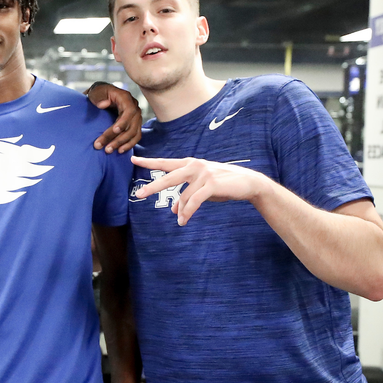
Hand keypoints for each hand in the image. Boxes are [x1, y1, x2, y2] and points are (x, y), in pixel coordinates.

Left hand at [86, 82, 141, 152]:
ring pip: (134, 133)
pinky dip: (129, 144)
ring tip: (109, 150)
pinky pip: (136, 136)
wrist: (102, 95)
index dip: (123, 122)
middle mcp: (134, 107)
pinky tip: (120, 151)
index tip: (114, 131)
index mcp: (125, 98)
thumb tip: (103, 104)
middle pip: (131, 125)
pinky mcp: (134, 125)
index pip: (129, 111)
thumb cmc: (98, 93)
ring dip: (122, 143)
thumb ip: (98, 97)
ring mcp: (136, 117)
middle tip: (106, 148)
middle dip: (118, 138)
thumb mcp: (96, 92)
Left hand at [133, 155, 270, 225]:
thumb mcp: (202, 189)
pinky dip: (188, 212)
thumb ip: (187, 195)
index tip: (133, 160)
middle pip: (168, 177)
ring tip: (181, 222)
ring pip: (184, 196)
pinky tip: (184, 220)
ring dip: (182, 211)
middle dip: (153, 186)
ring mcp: (203, 173)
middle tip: (139, 195)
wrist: (248, 183)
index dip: (149, 162)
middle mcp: (195, 166)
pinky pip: (194, 201)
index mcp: (190, 164)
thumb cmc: (223, 185)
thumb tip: (174, 210)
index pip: (166, 163)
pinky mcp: (212, 183)